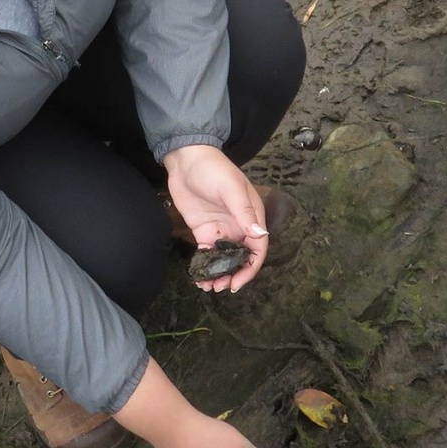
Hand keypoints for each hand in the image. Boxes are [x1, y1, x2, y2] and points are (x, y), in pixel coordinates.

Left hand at [163, 144, 267, 292]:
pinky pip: (208, 254)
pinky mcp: (204, 231)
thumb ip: (244, 213)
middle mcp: (239, 226)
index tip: (238, 282)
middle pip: (242, 257)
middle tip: (220, 288)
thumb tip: (260, 235)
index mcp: (252, 216)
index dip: (250, 268)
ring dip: (219, 274)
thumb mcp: (231, 189)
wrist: (186, 159)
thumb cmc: (214, 169)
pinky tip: (199, 277)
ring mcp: (221, 229)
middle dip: (234, 275)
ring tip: (208, 287)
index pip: (258, 247)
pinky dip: (205, 267)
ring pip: (225, 259)